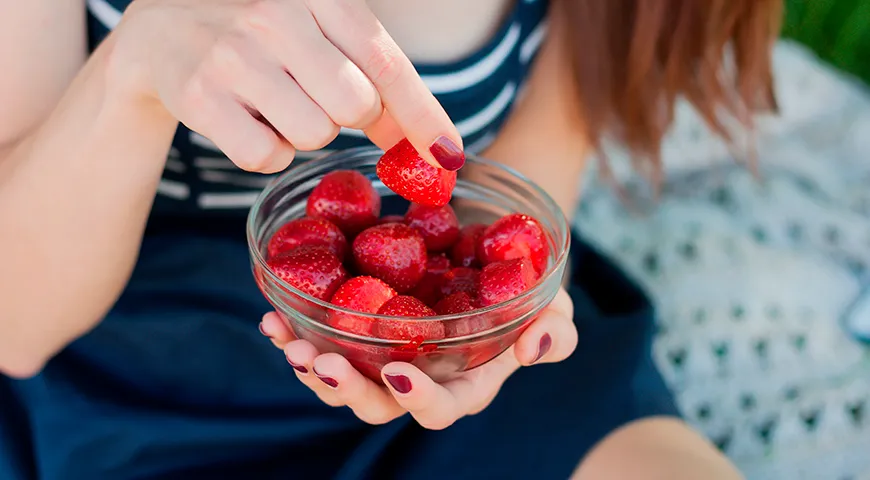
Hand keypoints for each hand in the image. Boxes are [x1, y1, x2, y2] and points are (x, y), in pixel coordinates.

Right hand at [113, 0, 460, 172]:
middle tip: (313, 93)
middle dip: (345, 114)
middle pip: (354, 106)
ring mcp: (233, 54)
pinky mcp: (198, 95)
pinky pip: (264, 156)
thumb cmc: (258, 30)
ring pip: (312, 135)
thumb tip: (432, 144)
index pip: (386, 62)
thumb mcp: (317, 29)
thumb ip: (372, 72)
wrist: (158, 29)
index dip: (423, 115)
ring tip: (272, 100)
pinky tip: (245, 119)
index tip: (451, 156)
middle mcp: (274, 14)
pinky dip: (265, 152)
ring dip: (303, 133)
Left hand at [259, 288, 576, 429]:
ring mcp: (383, 354)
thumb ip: (556, 333)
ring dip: (308, 364)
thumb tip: (533, 349)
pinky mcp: (358, 328)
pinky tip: (274, 314)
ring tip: (285, 337)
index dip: (417, 399)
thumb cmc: (522, 284)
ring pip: (340, 377)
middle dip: (343, 388)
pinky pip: (321, 338)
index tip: (399, 371)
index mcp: (462, 383)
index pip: (439, 407)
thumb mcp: (554, 305)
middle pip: (376, 402)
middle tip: (317, 361)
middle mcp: (417, 378)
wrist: (488, 248)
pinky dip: (295, 330)